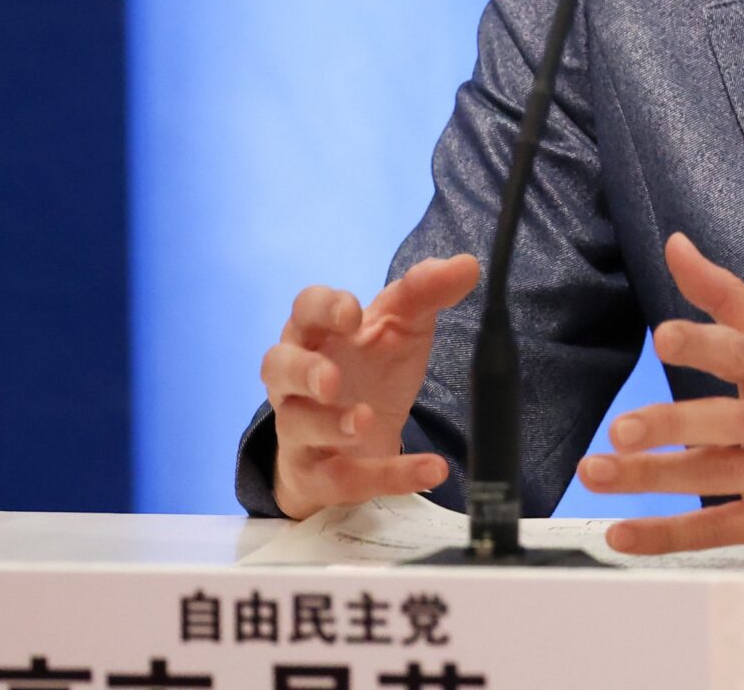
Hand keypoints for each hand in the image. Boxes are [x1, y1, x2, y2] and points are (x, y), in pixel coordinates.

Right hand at [261, 253, 479, 520]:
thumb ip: (426, 295)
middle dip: (302, 371)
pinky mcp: (318, 474)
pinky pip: (342, 479)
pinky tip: (429, 469)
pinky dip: (387, 476)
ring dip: (328, 425)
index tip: (352, 315)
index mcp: (317, 334)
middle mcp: (297, 381)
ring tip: (363, 420)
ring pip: (295, 427)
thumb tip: (467, 265)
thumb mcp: (402, 328)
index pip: (305, 310)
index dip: (322, 309)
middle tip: (332, 380)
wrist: (358, 439)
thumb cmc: (370, 369)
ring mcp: (301, 429)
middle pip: (276, 366)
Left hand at [577, 233, 743, 552]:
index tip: (667, 336)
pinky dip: (671, 534)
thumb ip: (728, 297)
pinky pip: (723, 528)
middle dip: (672, 425)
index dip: (707, 342)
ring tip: (599, 473)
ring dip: (653, 478)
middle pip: (727, 421)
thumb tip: (675, 246)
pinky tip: (625, 533)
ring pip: (717, 475)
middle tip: (623, 429)